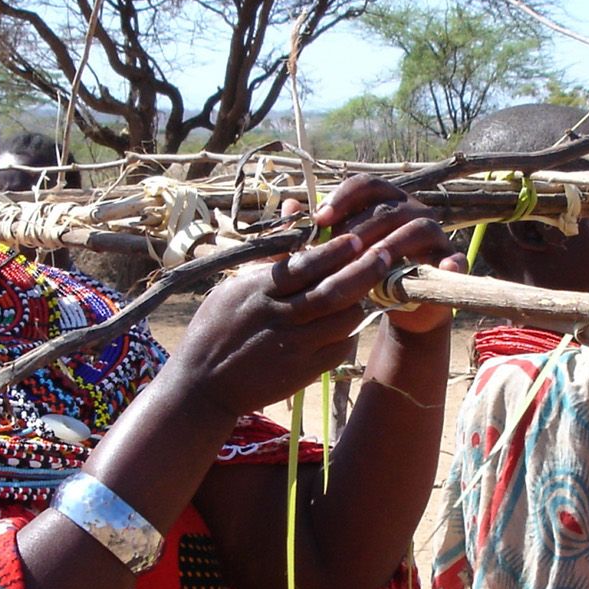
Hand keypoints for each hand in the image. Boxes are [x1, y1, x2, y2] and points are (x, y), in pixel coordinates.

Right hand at [170, 232, 390, 417]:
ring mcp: (292, 347)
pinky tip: (349, 321)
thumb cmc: (216, 327)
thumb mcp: (234, 284)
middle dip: (364, 271)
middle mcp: (277, 317)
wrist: (202, 386)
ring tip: (369, 287)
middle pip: (332, 292)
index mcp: (256, 290)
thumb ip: (271, 248)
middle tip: (385, 254)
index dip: (335, 251)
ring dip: (359, 302)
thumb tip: (295, 203)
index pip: (305, 266)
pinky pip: (339, 349)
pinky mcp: (302, 373)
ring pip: (342, 320)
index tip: (356, 238)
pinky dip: (349, 333)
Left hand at [306, 173, 465, 334]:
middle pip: (388, 208)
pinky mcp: (452, 260)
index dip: (343, 197)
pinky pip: (455, 258)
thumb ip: (312, 235)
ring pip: (419, 227)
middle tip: (341, 251)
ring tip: (374, 262)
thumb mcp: (336, 257)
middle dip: (363, 228)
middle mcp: (411, 211)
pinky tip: (436, 271)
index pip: (366, 184)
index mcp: (383, 202)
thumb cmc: (363, 275)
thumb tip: (288, 207)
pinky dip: (449, 263)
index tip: (319, 220)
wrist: (401, 307)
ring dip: (395, 244)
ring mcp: (435, 234)